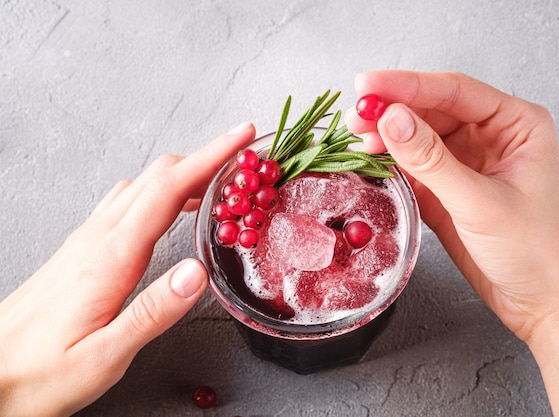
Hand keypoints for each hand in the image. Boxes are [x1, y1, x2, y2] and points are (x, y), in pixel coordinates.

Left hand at [0, 122, 255, 416]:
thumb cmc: (42, 373)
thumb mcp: (104, 356)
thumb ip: (153, 312)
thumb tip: (197, 272)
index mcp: (110, 257)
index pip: (168, 190)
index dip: (209, 158)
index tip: (240, 137)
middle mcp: (97, 238)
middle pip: (156, 177)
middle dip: (204, 158)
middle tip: (241, 157)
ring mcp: (86, 240)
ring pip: (141, 186)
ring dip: (182, 174)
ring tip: (216, 182)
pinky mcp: (81, 249)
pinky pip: (126, 202)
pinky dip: (159, 192)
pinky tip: (169, 208)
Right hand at [345, 71, 558, 415]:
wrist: (545, 303)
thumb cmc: (538, 252)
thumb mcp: (481, 203)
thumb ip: (432, 161)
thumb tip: (392, 120)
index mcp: (516, 124)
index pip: (454, 92)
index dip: (407, 86)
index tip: (369, 87)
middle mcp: (492, 137)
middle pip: (433, 110)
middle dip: (393, 111)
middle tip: (356, 116)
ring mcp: (469, 163)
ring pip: (421, 138)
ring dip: (389, 137)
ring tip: (357, 138)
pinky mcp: (451, 190)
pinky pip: (417, 167)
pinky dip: (394, 164)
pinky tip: (373, 161)